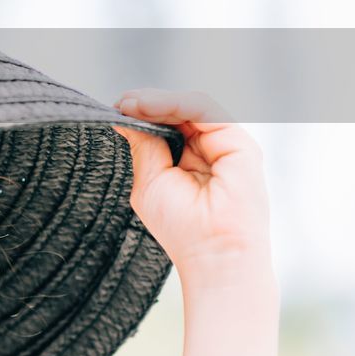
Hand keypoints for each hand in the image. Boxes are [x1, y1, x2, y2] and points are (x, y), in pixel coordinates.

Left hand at [111, 88, 272, 286]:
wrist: (212, 253)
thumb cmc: (181, 226)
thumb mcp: (150, 180)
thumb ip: (144, 146)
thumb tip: (124, 115)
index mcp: (188, 158)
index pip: (166, 123)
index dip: (141, 113)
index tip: (115, 108)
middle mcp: (208, 148)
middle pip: (177, 111)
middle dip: (145, 103)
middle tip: (119, 103)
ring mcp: (224, 144)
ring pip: (189, 106)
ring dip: (156, 101)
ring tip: (130, 104)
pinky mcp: (239, 143)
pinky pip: (205, 110)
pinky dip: (175, 104)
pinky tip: (149, 108)